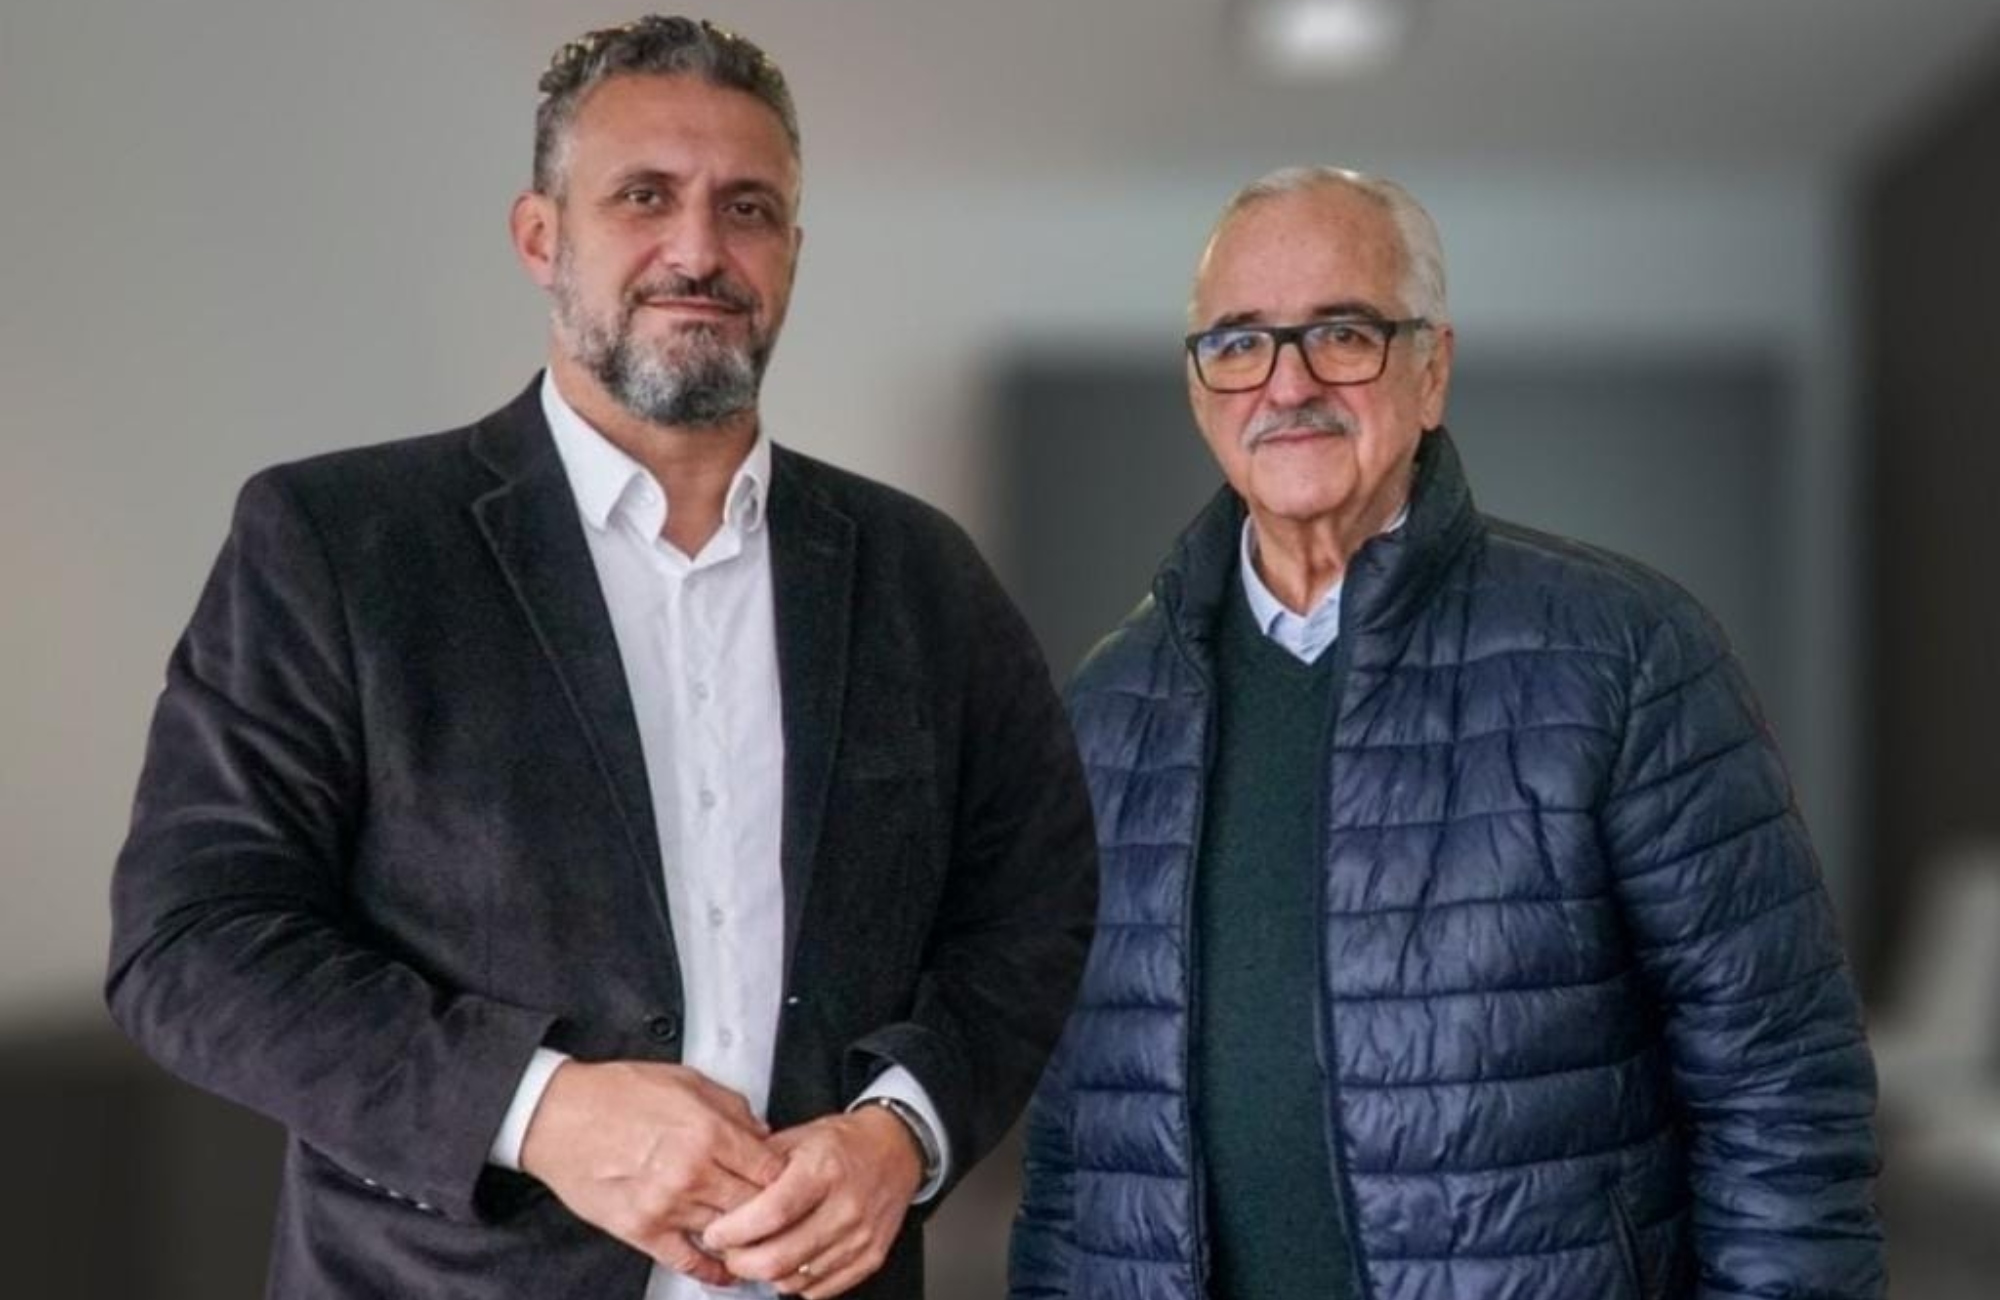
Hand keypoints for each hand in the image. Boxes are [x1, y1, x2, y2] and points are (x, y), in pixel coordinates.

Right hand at [520, 1059, 784, 1286]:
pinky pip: (687, 1261)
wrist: (558, 1116)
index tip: (792, 1182)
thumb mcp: (686, 1080)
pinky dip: (712, 1271)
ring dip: (745, 1239)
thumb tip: (763, 1133)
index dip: (787, 1177)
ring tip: (760, 1239)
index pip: (771, 1169)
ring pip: (727, 1235)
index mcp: (708, 1131)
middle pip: (756, 1206)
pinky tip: (725, 1269)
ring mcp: (667, 1206)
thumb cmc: (616, 1093)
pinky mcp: (641, 1229)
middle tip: (783, 1214)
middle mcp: (692, 1172)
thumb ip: (732, 1107)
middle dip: (773, 1211)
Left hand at [701, 1108, 924, 1297]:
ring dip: (766, 1274)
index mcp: (824, 1169)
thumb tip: (723, 1196)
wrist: (896, 1149)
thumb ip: (760, 1166)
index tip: (715, 1233)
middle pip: (780, 1257)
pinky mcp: (870, 1257)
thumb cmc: (845, 1143)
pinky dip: (795, 1282)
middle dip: (741, 1262)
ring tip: (757, 1254)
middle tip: (729, 1252)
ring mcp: (861, 1236)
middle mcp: (846, 1205)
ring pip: (795, 1280)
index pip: (772, 1213)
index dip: (735, 1230)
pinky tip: (789, 1262)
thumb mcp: (798, 1137)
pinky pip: (820, 1291)